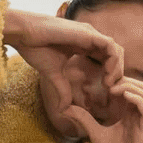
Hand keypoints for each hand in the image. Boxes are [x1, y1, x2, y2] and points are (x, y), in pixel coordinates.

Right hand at [3, 8, 124, 136]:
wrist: (25, 34)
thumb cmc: (36, 48)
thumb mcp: (53, 74)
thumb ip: (63, 89)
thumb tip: (63, 109)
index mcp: (83, 45)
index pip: (106, 59)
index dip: (109, 74)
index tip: (105, 89)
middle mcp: (90, 38)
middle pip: (115, 55)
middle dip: (116, 73)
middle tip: (110, 88)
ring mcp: (90, 34)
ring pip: (116, 50)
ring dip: (117, 68)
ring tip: (108, 83)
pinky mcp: (89, 33)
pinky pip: (111, 46)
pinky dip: (114, 60)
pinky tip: (107, 74)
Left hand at [66, 76, 142, 142]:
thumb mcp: (94, 133)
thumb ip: (84, 119)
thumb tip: (66, 108)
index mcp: (130, 115)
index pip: (132, 88)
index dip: (121, 80)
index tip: (104, 80)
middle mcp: (140, 117)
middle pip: (142, 87)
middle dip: (127, 79)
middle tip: (109, 83)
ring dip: (130, 87)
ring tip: (114, 88)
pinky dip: (136, 99)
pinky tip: (123, 96)